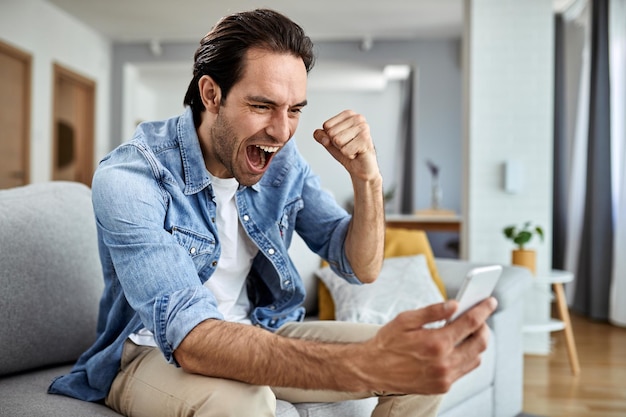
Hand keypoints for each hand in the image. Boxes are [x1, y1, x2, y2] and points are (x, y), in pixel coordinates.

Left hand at [313, 110, 379, 181]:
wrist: (362, 167)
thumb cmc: (348, 152)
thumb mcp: (330, 143)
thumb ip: (322, 136)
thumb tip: (317, 133)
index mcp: (348, 114)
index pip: (327, 126)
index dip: (331, 137)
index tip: (342, 140)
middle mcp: (357, 118)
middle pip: (331, 133)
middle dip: (337, 144)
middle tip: (348, 146)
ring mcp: (363, 128)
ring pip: (338, 141)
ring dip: (343, 149)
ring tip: (353, 149)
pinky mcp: (365, 140)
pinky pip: (345, 150)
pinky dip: (349, 155)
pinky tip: (357, 153)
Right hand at [362, 297, 496, 394]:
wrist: (372, 370)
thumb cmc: (386, 343)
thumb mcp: (405, 320)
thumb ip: (432, 311)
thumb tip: (454, 304)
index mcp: (435, 343)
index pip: (470, 323)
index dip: (483, 310)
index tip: (490, 302)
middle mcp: (444, 362)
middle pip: (480, 342)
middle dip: (483, 326)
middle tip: (477, 316)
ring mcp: (445, 377)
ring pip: (476, 358)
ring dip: (477, 342)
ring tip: (468, 331)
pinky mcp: (442, 386)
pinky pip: (465, 369)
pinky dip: (468, 356)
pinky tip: (458, 346)